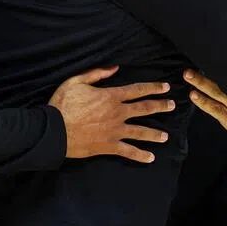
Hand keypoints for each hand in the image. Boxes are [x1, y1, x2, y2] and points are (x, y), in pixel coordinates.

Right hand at [48, 66, 175, 162]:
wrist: (54, 131)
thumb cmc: (62, 104)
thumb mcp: (76, 81)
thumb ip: (96, 74)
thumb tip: (115, 67)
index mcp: (110, 96)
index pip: (137, 90)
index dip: (153, 88)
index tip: (165, 87)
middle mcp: (117, 113)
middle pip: (144, 109)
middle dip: (160, 106)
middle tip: (172, 106)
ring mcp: (114, 131)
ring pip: (140, 132)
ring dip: (155, 134)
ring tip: (166, 136)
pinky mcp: (108, 146)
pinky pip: (128, 151)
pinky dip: (140, 155)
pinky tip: (150, 158)